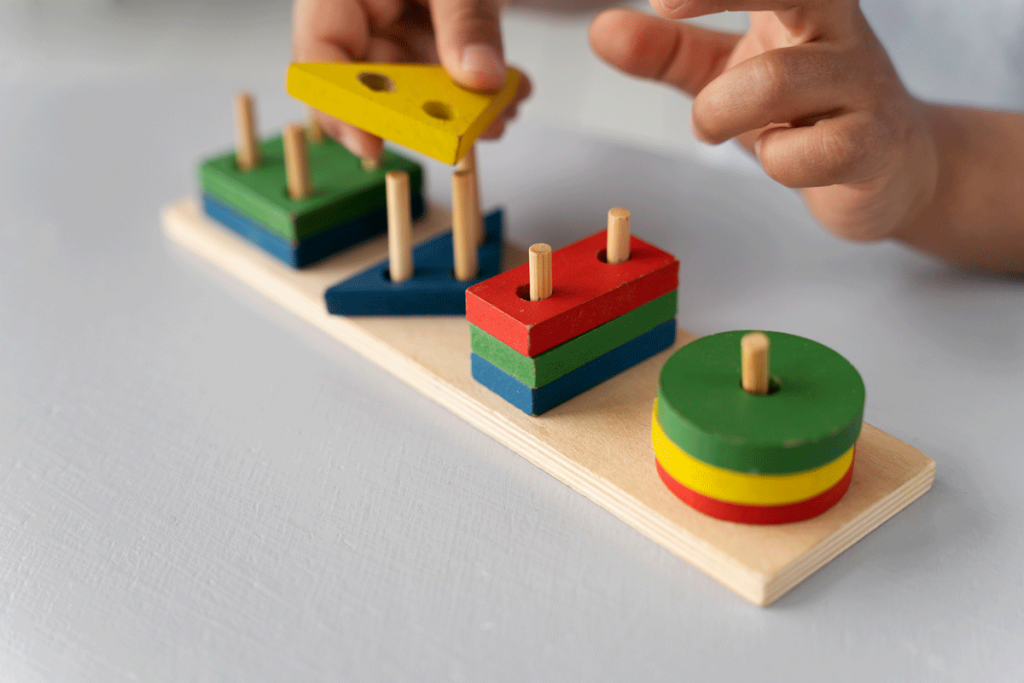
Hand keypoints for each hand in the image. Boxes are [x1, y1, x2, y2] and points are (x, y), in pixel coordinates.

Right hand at [293, 0, 530, 161]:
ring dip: (462, 107)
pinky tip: (509, 91)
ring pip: (415, 87)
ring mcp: (392, 25)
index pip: (318, 52)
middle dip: (427, 113)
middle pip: (373, 81)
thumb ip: (468, 20)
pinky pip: (442, 75)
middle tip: (471, 131)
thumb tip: (480, 77)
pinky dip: (477, 88)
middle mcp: (360, 12)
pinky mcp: (423, 35)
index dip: (339, 105)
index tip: (373, 142)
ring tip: (503, 108)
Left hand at [589, 1, 938, 242]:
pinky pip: (813, 151)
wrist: (890, 168)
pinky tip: (780, 156)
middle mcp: (839, 31)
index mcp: (806, 3)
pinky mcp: (874, 146)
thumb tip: (602, 30)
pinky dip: (777, 160)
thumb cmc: (804, 109)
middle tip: (665, 8)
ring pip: (777, 81)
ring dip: (719, 109)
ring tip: (710, 126)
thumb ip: (668, 51)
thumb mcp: (727, 72)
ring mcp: (862, 87)